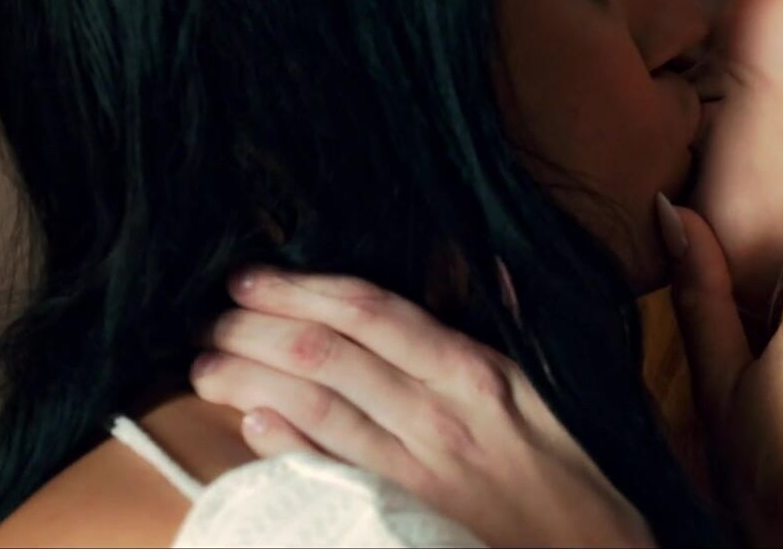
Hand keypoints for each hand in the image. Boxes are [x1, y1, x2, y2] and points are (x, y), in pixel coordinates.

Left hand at [190, 270, 652, 547]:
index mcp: (475, 373)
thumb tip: (493, 264)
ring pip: (311, 410)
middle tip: (211, 322)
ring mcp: (411, 473)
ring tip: (208, 367)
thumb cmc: (575, 482)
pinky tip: (250, 427)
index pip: (370, 312)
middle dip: (255, 331)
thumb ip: (514, 324)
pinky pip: (322, 475)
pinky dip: (278, 447)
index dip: (300, 288)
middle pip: (324, 355)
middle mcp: (437, 415)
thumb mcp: (552, 393)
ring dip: (247, 382)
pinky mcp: (395, 519)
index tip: (251, 279)